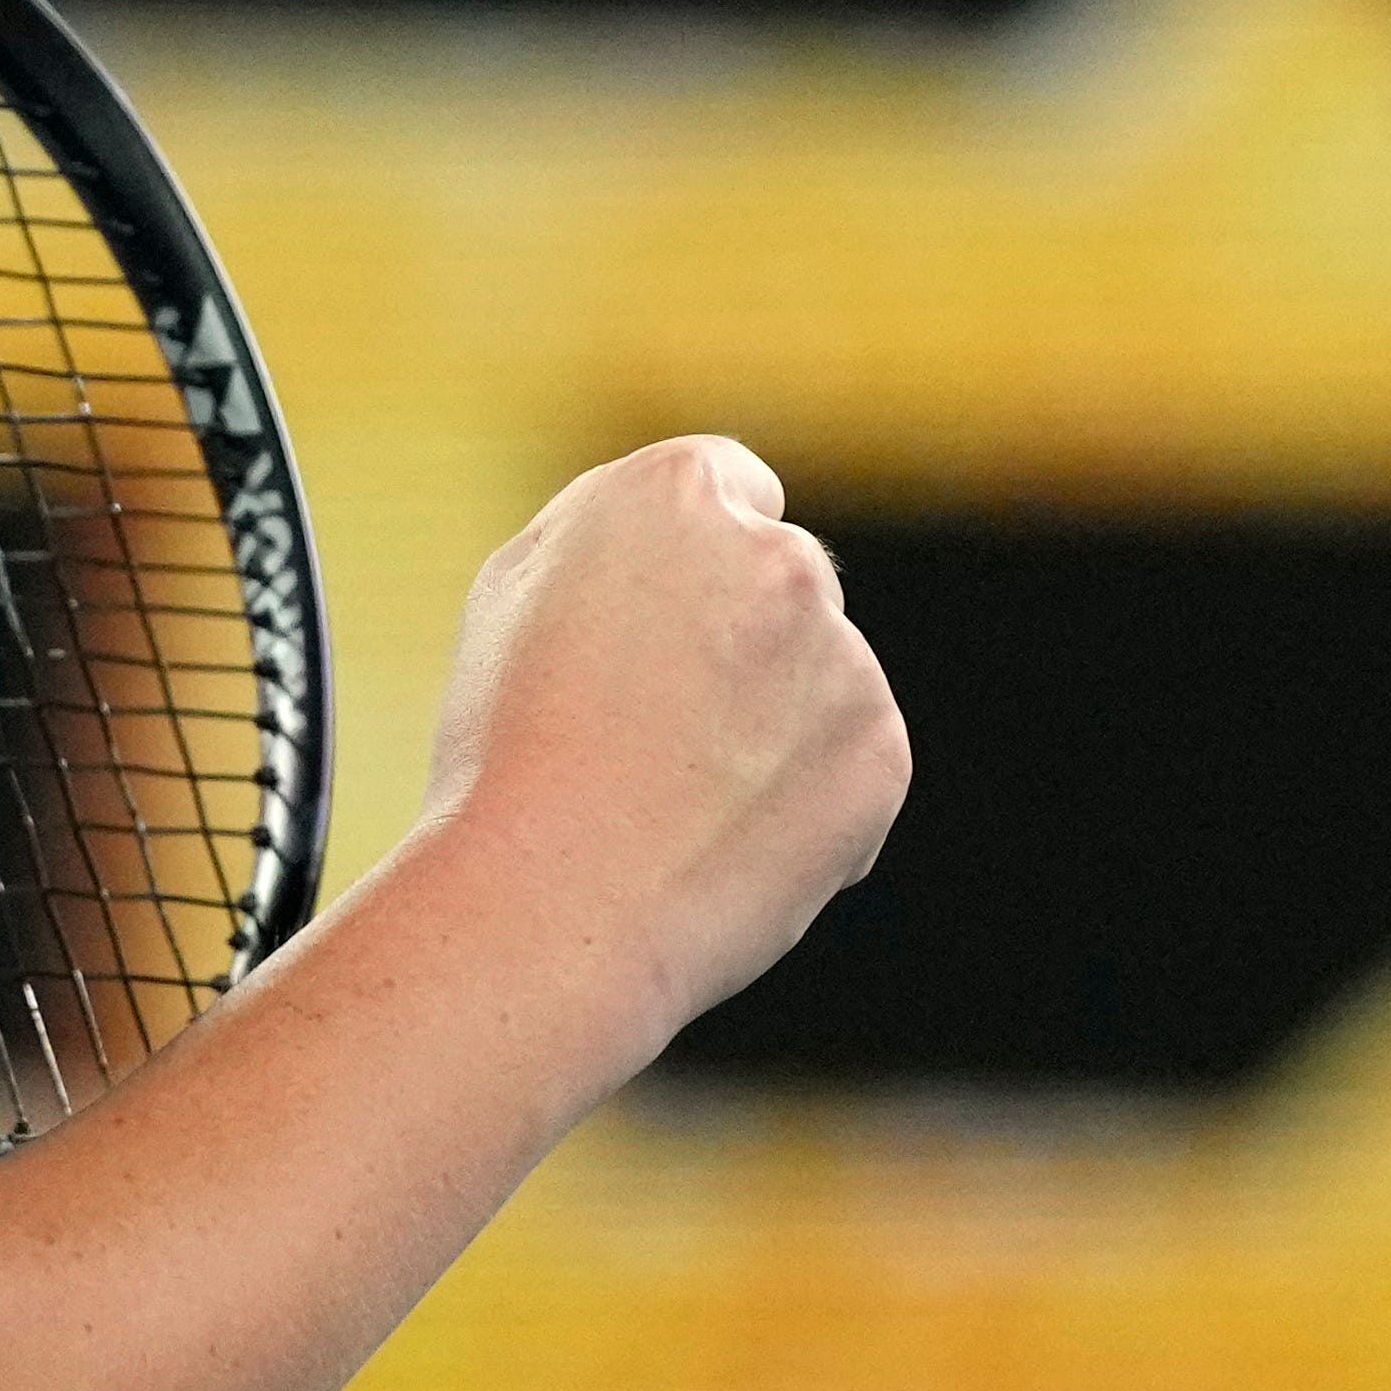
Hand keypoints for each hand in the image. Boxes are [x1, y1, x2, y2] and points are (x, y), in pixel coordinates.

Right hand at [427, 435, 910, 1035]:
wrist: (554, 900)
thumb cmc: (508, 752)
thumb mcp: (518, 591)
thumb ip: (617, 537)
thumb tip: (681, 541)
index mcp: (676, 492)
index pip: (733, 490)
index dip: (692, 562)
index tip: (663, 622)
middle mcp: (779, 556)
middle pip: (781, 583)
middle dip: (741, 641)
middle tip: (654, 734)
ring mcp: (843, 656)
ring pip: (818, 681)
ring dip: (773, 725)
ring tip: (673, 804)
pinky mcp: (881, 751)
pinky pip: (848, 766)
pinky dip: (804, 802)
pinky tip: (721, 844)